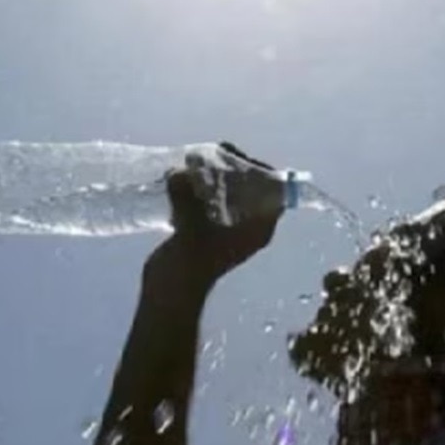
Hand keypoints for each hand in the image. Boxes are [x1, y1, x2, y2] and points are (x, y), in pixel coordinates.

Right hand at [146, 143, 283, 288]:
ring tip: (196, 159)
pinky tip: (184, 174)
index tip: (239, 156)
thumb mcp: (190, 229)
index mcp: (259, 229)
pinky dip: (200, 187)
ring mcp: (227, 228)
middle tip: (215, 152)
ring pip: (229, 192)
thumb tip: (177, 171)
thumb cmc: (189, 265)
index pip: (275, 191)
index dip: (262, 170)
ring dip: (215, 176)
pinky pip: (210, 200)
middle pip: (252, 188)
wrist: (169, 293)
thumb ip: (186, 197)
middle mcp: (249, 226)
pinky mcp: (207, 229)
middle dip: (234, 168)